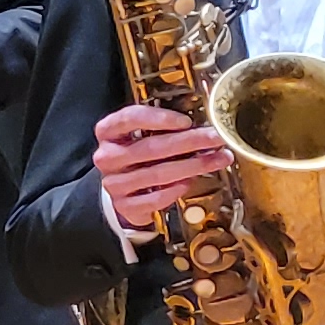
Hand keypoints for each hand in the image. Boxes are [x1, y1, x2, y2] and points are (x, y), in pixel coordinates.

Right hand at [92, 102, 228, 231]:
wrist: (124, 189)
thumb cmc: (140, 157)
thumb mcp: (143, 134)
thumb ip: (165, 127)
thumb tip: (202, 124)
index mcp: (109, 132)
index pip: (129, 118)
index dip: (159, 119)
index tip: (186, 121)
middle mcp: (108, 157)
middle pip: (151, 147)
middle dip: (190, 142)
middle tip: (215, 139)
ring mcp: (115, 183)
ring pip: (158, 174)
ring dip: (193, 166)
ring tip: (216, 160)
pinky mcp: (125, 205)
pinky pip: (155, 198)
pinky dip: (176, 190)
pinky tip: (191, 182)